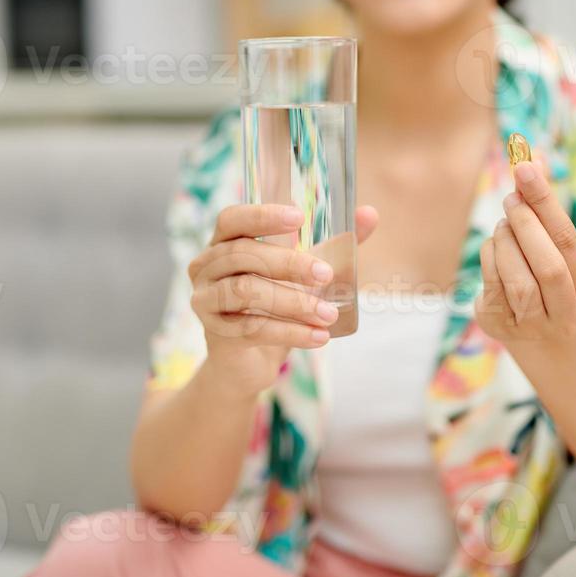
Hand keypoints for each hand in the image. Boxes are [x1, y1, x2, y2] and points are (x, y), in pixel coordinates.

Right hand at [189, 203, 378, 398]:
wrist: (248, 362)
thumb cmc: (275, 305)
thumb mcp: (304, 273)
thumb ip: (335, 243)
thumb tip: (370, 214)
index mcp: (224, 242)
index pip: (233, 219)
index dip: (262, 216)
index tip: (299, 217)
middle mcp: (206, 267)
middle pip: (242, 254)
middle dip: (288, 263)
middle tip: (326, 275)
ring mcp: (205, 300)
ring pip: (245, 292)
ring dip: (292, 302)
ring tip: (328, 313)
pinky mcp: (215, 333)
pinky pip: (251, 328)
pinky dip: (290, 332)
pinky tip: (319, 336)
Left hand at [475, 159, 575, 347]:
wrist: (537, 330)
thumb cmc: (549, 272)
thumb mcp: (555, 243)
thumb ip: (546, 206)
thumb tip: (533, 155)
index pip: (569, 241)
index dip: (545, 203)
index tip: (525, 169)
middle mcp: (570, 317)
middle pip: (549, 267)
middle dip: (526, 225)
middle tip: (511, 198)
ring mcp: (535, 327)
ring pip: (519, 281)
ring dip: (505, 242)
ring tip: (503, 225)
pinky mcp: (502, 327)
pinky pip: (492, 285)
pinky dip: (490, 256)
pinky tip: (495, 246)